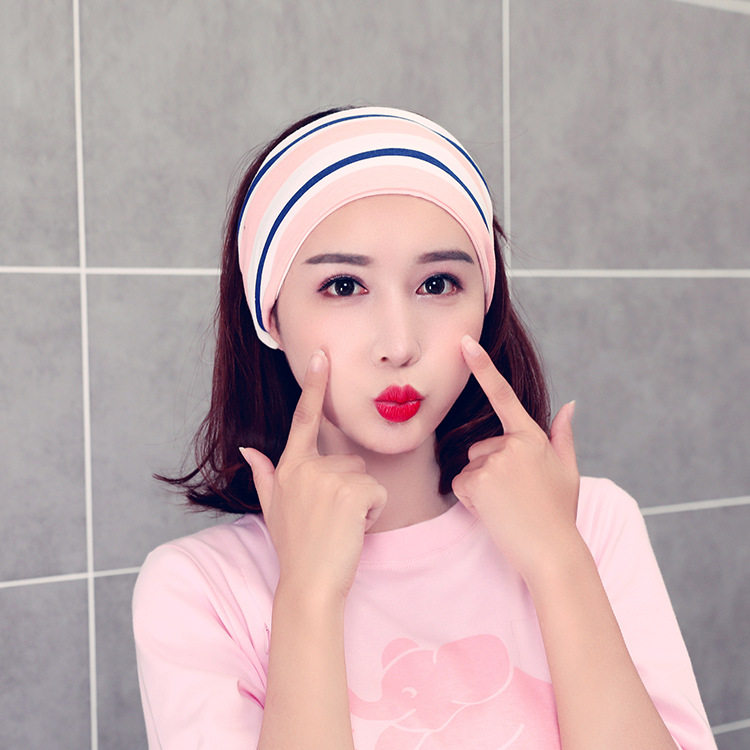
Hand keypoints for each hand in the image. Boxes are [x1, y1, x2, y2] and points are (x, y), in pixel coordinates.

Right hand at [240, 350, 386, 601]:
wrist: (308, 584)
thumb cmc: (295, 548)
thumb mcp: (272, 508)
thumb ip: (263, 475)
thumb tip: (247, 450)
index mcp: (289, 467)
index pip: (303, 419)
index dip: (314, 385)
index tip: (321, 356)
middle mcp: (306, 466)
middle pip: (349, 460)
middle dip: (350, 488)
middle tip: (333, 520)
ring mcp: (328, 476)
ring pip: (365, 477)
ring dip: (362, 502)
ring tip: (341, 526)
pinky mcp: (352, 490)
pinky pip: (378, 492)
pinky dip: (374, 512)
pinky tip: (354, 530)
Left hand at [451, 336, 580, 583]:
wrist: (552, 552)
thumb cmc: (559, 512)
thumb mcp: (567, 470)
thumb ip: (562, 435)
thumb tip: (570, 405)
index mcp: (532, 437)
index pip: (503, 395)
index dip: (482, 367)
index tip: (464, 344)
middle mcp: (511, 444)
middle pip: (480, 446)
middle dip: (490, 468)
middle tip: (515, 495)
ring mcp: (493, 462)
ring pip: (470, 466)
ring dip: (481, 484)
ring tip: (507, 504)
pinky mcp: (477, 481)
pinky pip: (461, 484)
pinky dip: (471, 499)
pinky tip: (494, 512)